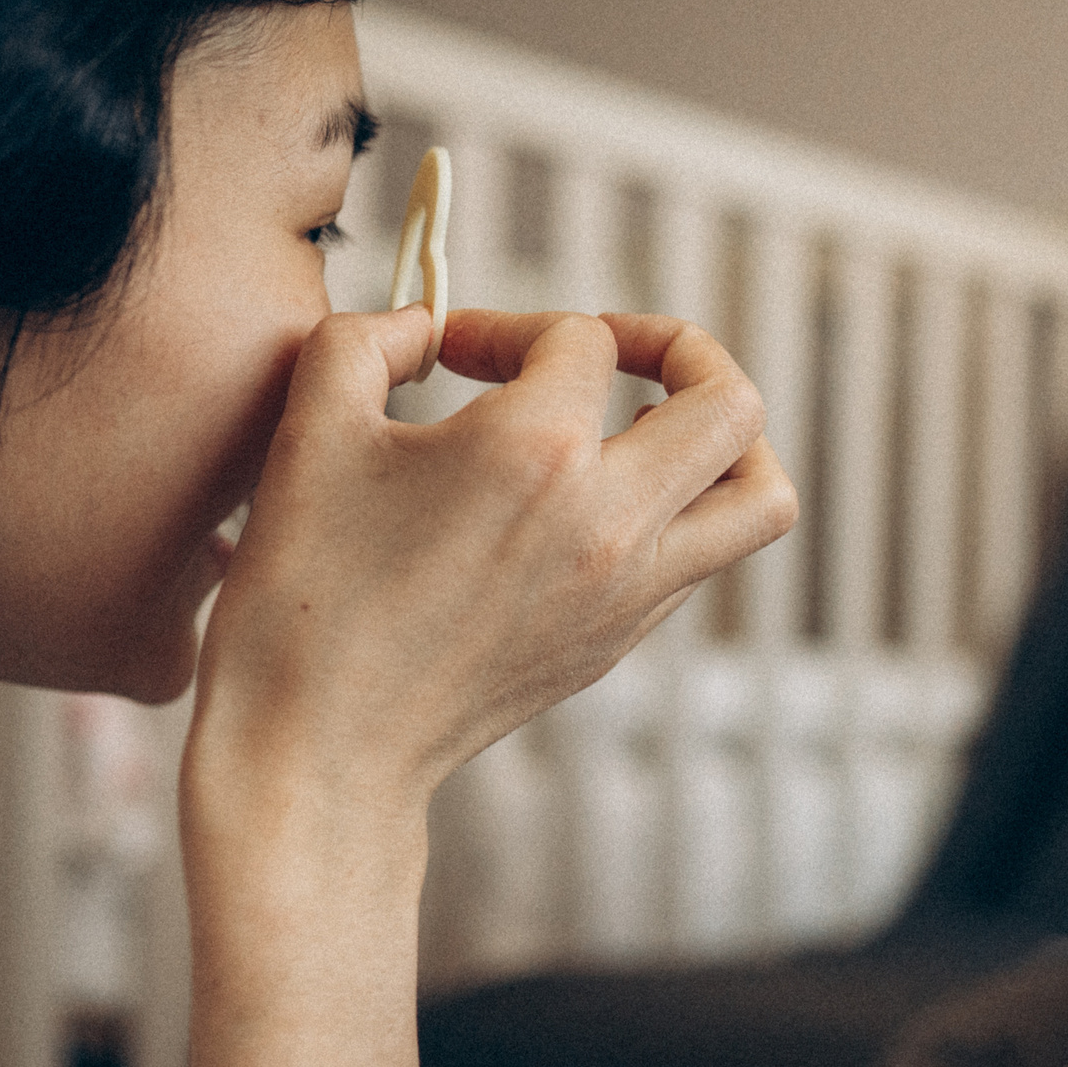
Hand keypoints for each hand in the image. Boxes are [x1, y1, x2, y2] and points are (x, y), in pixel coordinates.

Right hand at [193, 305, 795, 819]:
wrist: (323, 743)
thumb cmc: (305, 588)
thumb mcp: (311, 427)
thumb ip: (373, 338)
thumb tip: (426, 324)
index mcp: (537, 453)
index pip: (581, 339)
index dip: (512, 324)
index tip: (453, 356)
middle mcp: (610, 521)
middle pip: (733, 403)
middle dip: (681, 349)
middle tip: (616, 352)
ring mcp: (630, 589)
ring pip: (761, 497)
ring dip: (729, 443)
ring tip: (662, 424)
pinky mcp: (624, 638)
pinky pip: (706, 555)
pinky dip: (680, 509)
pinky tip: (604, 500)